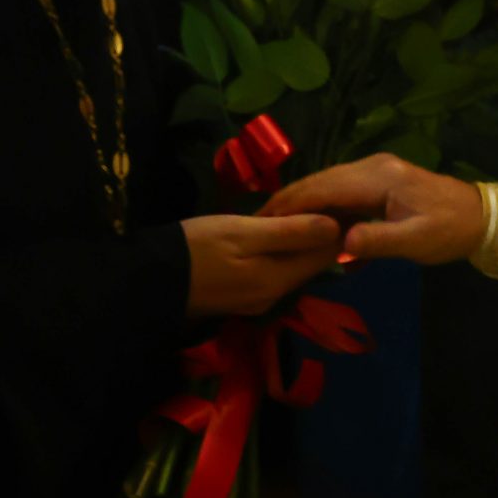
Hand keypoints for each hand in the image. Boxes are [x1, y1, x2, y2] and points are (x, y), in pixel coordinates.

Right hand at [182, 213, 341, 318]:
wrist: (150, 279)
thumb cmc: (197, 246)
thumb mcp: (244, 232)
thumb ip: (290, 232)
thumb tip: (336, 227)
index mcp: (278, 279)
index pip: (325, 253)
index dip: (340, 226)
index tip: (346, 198)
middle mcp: (275, 295)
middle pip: (311, 262)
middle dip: (324, 234)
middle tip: (332, 199)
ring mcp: (258, 298)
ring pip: (293, 267)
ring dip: (304, 243)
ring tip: (311, 211)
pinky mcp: (243, 295)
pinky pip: (276, 271)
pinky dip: (284, 252)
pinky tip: (280, 234)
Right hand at [259, 153, 484, 264]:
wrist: (480, 216)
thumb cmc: (448, 230)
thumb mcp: (416, 241)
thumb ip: (377, 241)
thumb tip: (339, 243)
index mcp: (377, 178)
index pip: (323, 188)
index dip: (291, 204)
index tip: (262, 221)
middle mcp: (371, 165)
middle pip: (319, 180)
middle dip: (288, 200)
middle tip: (256, 222)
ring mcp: (374, 168)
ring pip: (327, 181)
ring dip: (300, 199)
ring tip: (273, 220)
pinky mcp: (378, 177)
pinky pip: (339, 186)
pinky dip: (318, 199)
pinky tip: (306, 216)